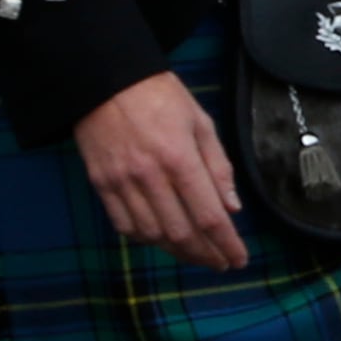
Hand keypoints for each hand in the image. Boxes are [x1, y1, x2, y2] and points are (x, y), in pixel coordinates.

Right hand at [74, 71, 246, 271]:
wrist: (103, 78)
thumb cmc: (157, 94)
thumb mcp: (199, 121)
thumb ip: (218, 166)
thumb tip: (231, 207)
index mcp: (180, 157)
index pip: (209, 215)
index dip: (227, 244)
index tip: (238, 259)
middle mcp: (150, 175)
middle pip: (182, 233)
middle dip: (205, 255)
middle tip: (219, 262)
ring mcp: (122, 182)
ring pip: (153, 235)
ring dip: (177, 252)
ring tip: (195, 253)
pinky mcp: (101, 184)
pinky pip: (124, 226)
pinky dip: (145, 239)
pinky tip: (161, 238)